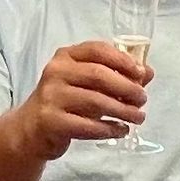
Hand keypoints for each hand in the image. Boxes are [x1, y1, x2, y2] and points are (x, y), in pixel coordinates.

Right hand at [16, 41, 150, 158]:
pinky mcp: (52, 121)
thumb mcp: (87, 83)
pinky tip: (122, 130)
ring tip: (138, 117)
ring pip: (96, 102)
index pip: (97, 50)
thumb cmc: (64, 101)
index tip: (141, 73)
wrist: (31, 128)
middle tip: (143, 99)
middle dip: (127, 88)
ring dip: (122, 111)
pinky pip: (88, 126)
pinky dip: (109, 129)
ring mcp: (52, 97)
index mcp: (66, 56)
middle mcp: (56, 72)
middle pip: (99, 75)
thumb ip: (116, 75)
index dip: (122, 60)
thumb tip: (148, 73)